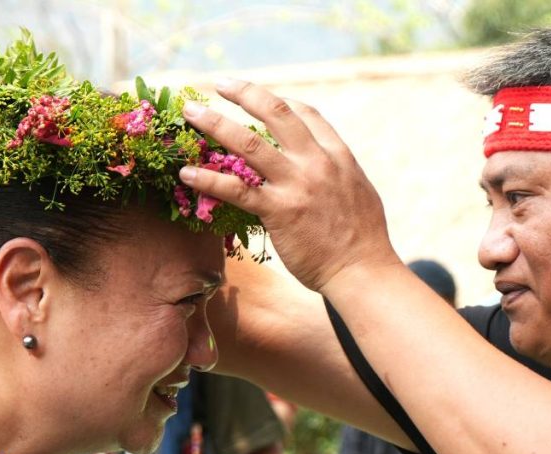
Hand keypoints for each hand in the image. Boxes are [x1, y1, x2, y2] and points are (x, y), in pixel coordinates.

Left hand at [179, 79, 402, 293]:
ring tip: (190, 113)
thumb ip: (338, 173)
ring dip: (215, 123)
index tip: (255, 96)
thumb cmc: (363, 240)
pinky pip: (236, 190)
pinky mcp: (279, 212)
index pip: (306, 113)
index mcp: (338, 155)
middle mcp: (316, 162)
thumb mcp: (358, 191)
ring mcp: (297, 185)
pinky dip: (208, 179)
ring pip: (249, 143)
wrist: (363, 271)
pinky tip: (186, 173)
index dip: (278, 101)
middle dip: (244, 93)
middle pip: (275, 112)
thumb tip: (324, 170)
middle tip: (218, 84)